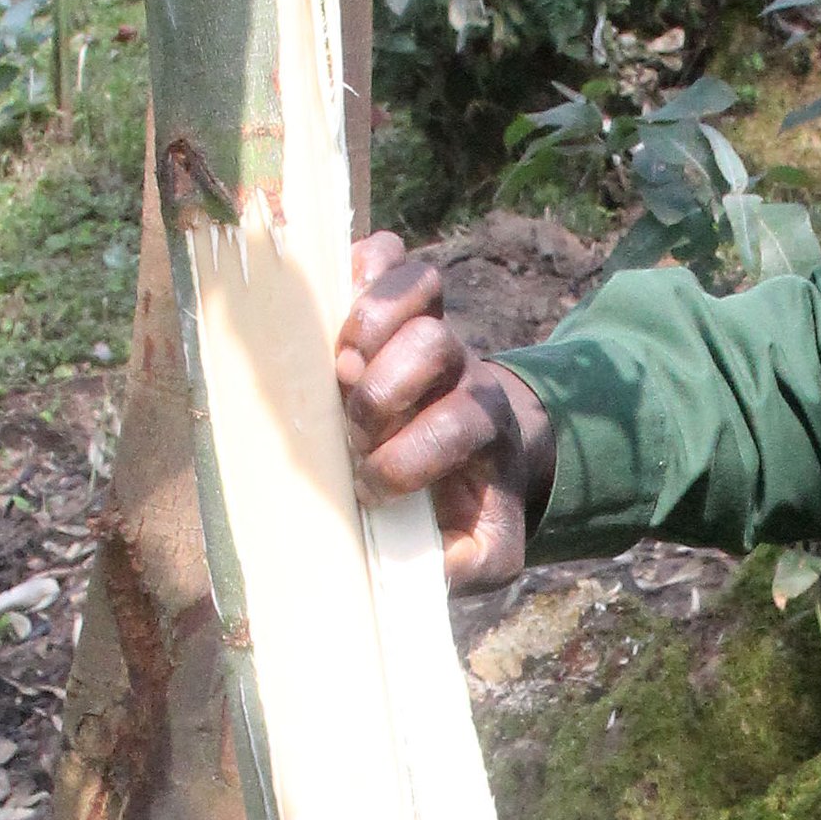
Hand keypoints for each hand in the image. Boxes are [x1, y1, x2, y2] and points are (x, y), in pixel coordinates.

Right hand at [337, 230, 557, 590]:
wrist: (484, 448)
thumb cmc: (466, 500)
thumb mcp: (485, 549)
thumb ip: (473, 565)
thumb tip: (435, 565)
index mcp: (485, 427)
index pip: (457, 423)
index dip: (406, 459)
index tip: (373, 490)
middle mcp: (463, 367)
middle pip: (432, 346)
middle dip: (380, 395)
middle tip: (356, 432)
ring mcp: (433, 324)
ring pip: (415, 287)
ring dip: (364, 330)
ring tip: (340, 374)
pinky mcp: (402, 296)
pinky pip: (387, 254)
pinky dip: (359, 268)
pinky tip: (335, 312)